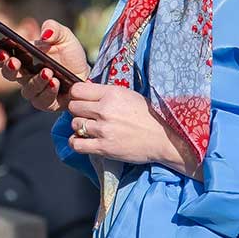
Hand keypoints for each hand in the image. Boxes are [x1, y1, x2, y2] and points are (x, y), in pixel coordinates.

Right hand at [0, 20, 89, 112]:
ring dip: (36, 81)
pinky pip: (43, 101)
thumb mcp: (64, 36)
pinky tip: (55, 82)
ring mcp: (34, 90)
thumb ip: (54, 29)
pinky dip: (48, 92)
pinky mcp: (47, 102)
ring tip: (47, 72)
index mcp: (22, 57)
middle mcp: (24, 75)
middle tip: (15, 62)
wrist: (85, 71)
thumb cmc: (69, 53)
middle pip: (8, 74)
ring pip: (27, 90)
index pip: (2, 58)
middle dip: (9, 68)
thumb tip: (45, 34)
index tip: (1, 52)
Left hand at [66, 81, 200, 177]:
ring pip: (74, 124)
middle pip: (73, 107)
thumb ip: (106, 93)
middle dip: (78, 111)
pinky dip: (76, 143)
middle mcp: (105, 110)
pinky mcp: (104, 147)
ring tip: (90, 129)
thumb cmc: (149, 116)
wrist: (165, 138)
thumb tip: (85, 91)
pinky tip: (84, 141)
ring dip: (79, 127)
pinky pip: (76, 144)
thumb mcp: (128, 95)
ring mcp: (103, 129)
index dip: (76, 95)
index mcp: (112, 93)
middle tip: (87, 115)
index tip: (81, 100)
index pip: (77, 90)